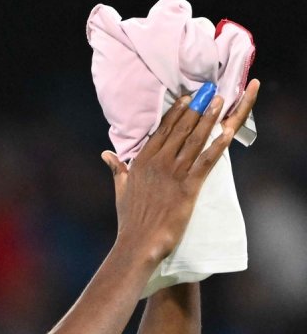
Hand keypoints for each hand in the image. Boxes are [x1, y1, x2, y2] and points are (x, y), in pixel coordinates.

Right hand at [101, 79, 259, 262]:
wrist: (139, 242)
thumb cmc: (130, 219)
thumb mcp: (121, 189)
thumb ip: (117, 168)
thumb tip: (106, 153)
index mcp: (141, 162)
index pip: (161, 131)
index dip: (176, 112)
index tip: (186, 98)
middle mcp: (158, 163)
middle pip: (180, 130)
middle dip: (195, 109)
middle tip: (208, 91)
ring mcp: (173, 174)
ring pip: (193, 141)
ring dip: (208, 119)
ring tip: (218, 102)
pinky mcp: (188, 188)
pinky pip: (205, 162)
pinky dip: (217, 146)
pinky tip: (227, 132)